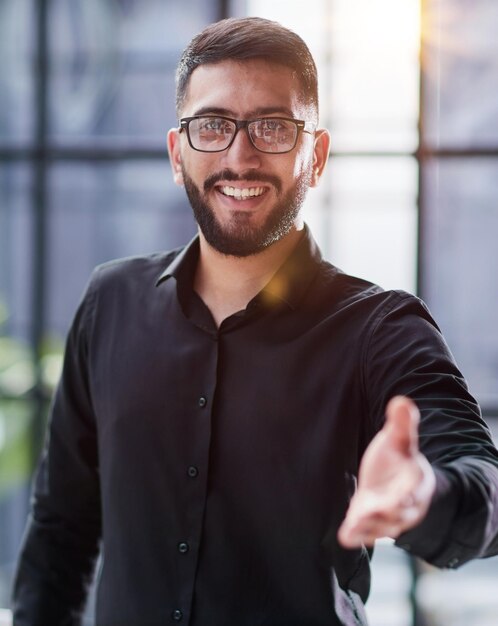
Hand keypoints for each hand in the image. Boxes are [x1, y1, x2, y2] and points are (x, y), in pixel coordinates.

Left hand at [338, 396, 435, 547]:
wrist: (400, 481)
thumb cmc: (400, 458)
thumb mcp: (401, 440)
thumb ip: (403, 424)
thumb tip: (401, 401)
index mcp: (415, 482)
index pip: (413, 489)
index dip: (409, 493)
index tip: (403, 496)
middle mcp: (404, 504)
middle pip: (397, 512)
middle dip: (385, 513)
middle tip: (370, 512)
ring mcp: (386, 516)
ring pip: (381, 527)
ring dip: (368, 528)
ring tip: (353, 527)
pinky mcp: (369, 521)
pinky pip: (365, 532)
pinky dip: (356, 535)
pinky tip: (344, 536)